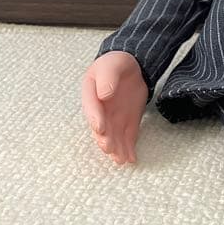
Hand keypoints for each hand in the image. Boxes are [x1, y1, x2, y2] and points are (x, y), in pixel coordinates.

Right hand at [81, 51, 147, 165]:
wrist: (129, 67)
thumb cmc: (115, 64)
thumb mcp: (111, 66)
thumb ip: (108, 78)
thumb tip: (104, 94)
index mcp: (92, 95)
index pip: (93, 108)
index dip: (96, 118)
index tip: (100, 128)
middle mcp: (101, 111)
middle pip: (101, 128)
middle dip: (105, 139)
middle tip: (108, 148)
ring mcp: (114, 119)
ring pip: (114, 136)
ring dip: (116, 149)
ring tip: (121, 160)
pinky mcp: (127, 122)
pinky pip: (127, 137)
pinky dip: (129, 148)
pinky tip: (132, 159)